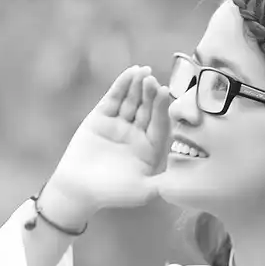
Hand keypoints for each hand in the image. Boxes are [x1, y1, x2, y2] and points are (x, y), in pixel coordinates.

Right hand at [41, 65, 172, 223]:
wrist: (77, 190)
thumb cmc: (111, 194)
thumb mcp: (141, 191)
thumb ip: (162, 185)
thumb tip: (186, 183)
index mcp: (151, 148)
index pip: (160, 125)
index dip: (162, 109)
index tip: (165, 93)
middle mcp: (138, 133)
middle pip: (147, 109)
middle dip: (150, 95)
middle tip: (152, 80)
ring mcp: (120, 123)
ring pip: (132, 100)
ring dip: (137, 86)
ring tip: (142, 71)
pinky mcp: (102, 116)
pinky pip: (114, 98)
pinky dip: (121, 85)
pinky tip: (129, 74)